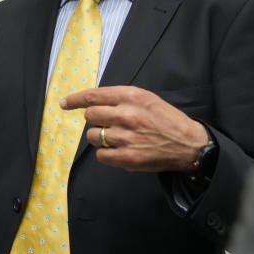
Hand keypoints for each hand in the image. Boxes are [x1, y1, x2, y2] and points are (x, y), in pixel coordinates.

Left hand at [61, 86, 208, 171]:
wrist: (189, 145)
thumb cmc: (166, 120)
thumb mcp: (146, 98)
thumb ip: (120, 99)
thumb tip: (91, 102)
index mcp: (131, 97)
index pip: (93, 96)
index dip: (74, 99)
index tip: (64, 103)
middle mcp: (126, 115)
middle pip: (90, 116)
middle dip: (96, 120)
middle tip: (110, 124)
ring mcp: (126, 137)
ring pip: (93, 136)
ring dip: (101, 137)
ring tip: (118, 138)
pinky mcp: (127, 157)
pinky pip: (101, 155)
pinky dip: (107, 154)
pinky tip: (120, 150)